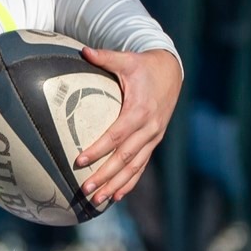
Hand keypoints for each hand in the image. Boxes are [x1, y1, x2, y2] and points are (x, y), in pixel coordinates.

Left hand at [75, 46, 182, 206]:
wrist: (171, 71)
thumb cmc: (143, 66)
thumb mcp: (127, 59)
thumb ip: (105, 57)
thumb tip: (82, 50)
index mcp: (141, 109)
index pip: (117, 134)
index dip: (99, 149)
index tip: (79, 161)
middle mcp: (150, 128)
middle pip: (125, 157)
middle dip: (105, 175)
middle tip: (85, 189)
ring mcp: (153, 138)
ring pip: (134, 167)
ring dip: (116, 185)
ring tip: (97, 200)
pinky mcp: (153, 142)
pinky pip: (141, 166)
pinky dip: (129, 182)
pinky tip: (115, 196)